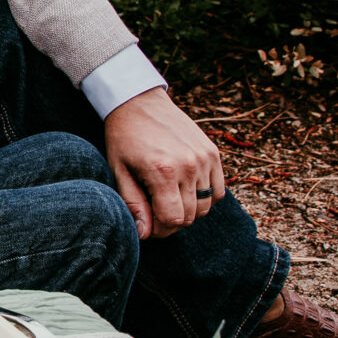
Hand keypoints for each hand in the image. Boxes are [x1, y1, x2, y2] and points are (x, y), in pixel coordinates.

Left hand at [102, 87, 225, 240]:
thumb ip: (134, 204)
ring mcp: (205, 159)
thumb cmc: (124, 138)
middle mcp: (189, 166)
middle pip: (191, 216)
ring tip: (169, 197)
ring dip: (189, 209)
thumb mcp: (119, 171)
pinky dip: (205, 196)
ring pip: (206, 206)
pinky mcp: (213, 153)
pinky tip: (186, 189)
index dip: (160, 229)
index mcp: (163, 172)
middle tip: (156, 210)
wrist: (139, 102)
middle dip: (172, 220)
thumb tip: (144, 234)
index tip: (149, 223)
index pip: (174, 220)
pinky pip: (218, 190)